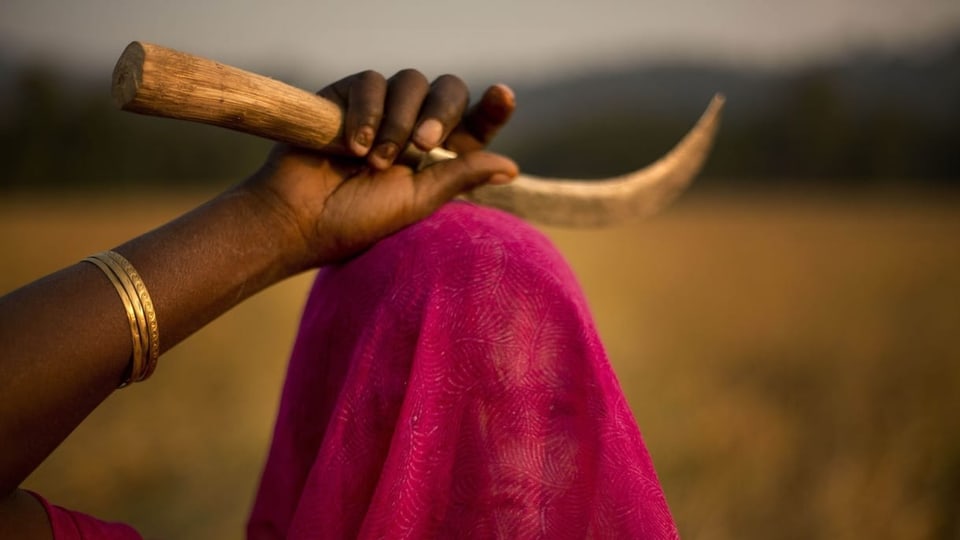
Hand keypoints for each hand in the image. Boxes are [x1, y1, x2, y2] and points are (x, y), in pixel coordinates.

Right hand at [242, 70, 517, 269]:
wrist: (297, 219)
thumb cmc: (356, 219)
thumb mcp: (416, 202)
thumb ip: (460, 177)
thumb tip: (511, 166)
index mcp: (437, 156)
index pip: (474, 124)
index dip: (491, 108)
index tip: (504, 95)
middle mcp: (412, 126)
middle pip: (447, 91)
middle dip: (441, 112)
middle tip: (423, 145)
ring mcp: (380, 109)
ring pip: (410, 82)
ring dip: (397, 121)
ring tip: (374, 161)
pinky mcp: (346, 96)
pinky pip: (371, 81)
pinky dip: (367, 111)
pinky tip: (353, 146)